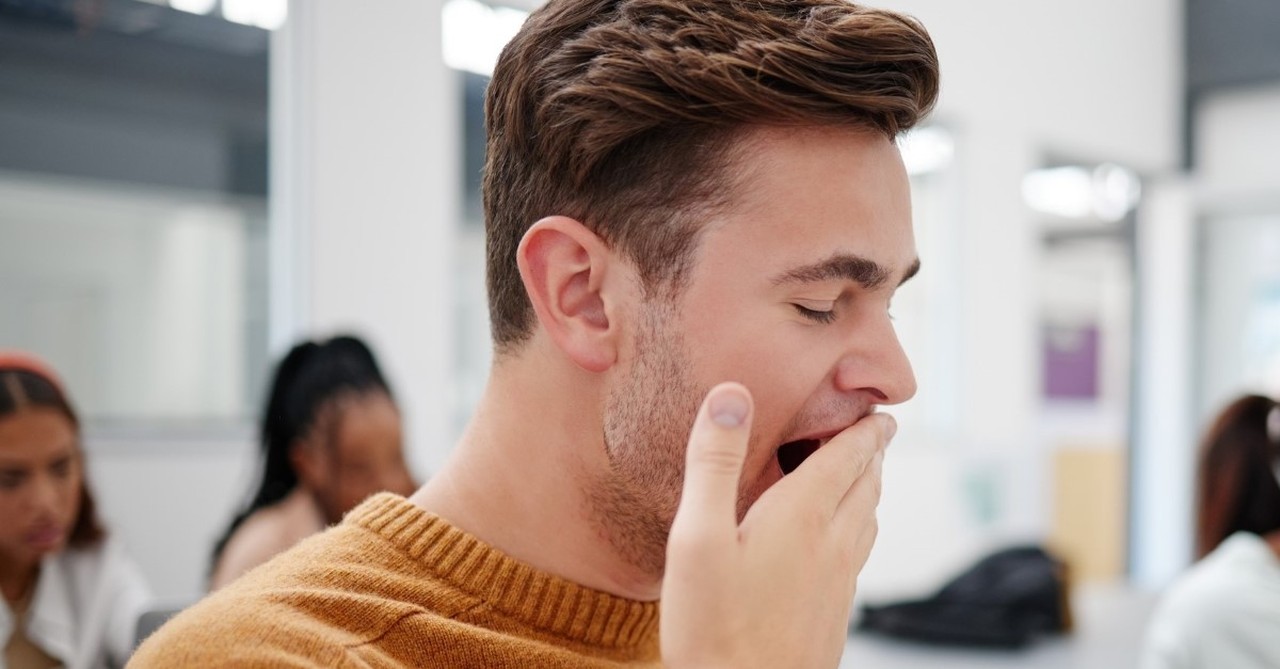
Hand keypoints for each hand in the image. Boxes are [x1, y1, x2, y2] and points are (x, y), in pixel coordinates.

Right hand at [660, 382, 894, 668]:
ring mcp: (838, 584)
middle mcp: (832, 546)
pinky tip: (836, 542)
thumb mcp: (697, 537)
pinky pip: (856, 556)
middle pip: (866, 485)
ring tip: (860, 476)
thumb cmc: (714, 629)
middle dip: (871, 453)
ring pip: (867, 521)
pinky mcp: (833, 615)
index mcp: (803, 517)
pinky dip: (857, 528)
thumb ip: (714, 464)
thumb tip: (730, 396)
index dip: (865, 428)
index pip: (847, 456)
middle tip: (872, 432)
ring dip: (869, 490)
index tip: (877, 409)